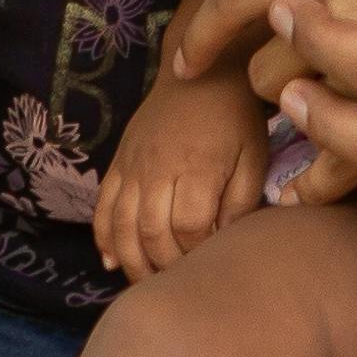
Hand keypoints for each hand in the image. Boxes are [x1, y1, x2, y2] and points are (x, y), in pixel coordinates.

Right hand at [94, 70, 269, 277]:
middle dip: (163, 266)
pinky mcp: (118, 163)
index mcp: (197, 167)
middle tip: (177, 285)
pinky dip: (102, 238)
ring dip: (130, 261)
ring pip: (120, 225)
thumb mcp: (254, 156)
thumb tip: (225, 244)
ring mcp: (132, 166)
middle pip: (150, 231)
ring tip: (146, 285)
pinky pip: (102, 206)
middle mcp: (157, 168)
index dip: (197, 254)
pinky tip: (111, 261)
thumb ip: (242, 202)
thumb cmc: (236, 119)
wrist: (201, 71)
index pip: (190, 226)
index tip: (209, 266)